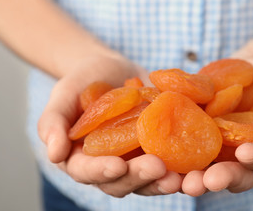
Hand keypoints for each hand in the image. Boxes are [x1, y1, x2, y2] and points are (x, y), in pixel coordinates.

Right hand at [37, 53, 181, 196]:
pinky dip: (185, 164)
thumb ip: (53, 122)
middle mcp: (112, 165)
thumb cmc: (82, 81)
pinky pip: (172, 159)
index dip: (101, 172)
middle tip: (156, 167)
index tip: (116, 166)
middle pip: (123, 181)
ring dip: (165, 180)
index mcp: (83, 159)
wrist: (112, 70)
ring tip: (182, 177)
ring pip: (150, 178)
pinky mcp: (159, 147)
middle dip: (140, 177)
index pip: (88, 172)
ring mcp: (137, 158)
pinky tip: (199, 161)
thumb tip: (53, 154)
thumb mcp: (64, 95)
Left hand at [181, 49, 252, 195]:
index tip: (245, 152)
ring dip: (194, 176)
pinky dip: (174, 151)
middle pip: (232, 175)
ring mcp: (216, 148)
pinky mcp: (197, 134)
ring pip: (205, 168)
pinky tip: (161, 150)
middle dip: (220, 178)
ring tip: (182, 179)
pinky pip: (184, 144)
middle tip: (206, 180)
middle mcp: (239, 158)